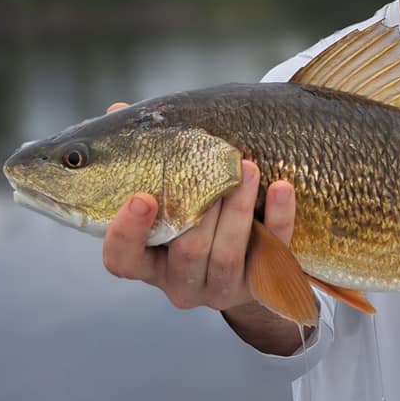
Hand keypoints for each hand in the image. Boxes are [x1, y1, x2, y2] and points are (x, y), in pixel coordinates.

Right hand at [101, 102, 296, 313]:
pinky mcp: (261, 283)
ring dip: (238, 209)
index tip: (143, 197)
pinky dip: (278, 218)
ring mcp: (221, 288)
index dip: (127, 233)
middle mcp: (181, 282)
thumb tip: (118, 112)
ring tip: (249, 168)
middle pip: (187, 251)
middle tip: (219, 167)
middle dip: (204, 208)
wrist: (249, 256)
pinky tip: (281, 187)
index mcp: (149, 261)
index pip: (122, 259)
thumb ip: (144, 157)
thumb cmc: (196, 212)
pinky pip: (272, 255)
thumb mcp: (170, 190)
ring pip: (226, 256)